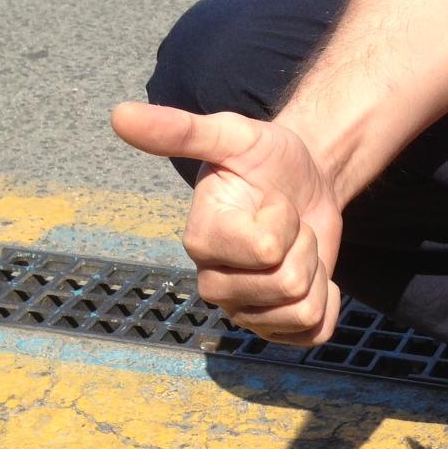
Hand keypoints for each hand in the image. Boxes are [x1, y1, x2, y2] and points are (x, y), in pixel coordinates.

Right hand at [111, 103, 343, 344]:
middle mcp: (216, 283)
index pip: (268, 249)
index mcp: (201, 241)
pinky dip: (328, 301)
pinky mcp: (275, 327)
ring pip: (303, 312)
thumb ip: (180, 130)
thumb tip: (119, 115)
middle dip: (304, 246)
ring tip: (297, 245)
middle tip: (288, 224)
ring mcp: (245, 310)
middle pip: (288, 285)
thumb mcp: (231, 134)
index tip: (272, 199)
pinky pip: (314, 333)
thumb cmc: (265, 157)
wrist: (304, 179)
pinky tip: (313, 274)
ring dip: (316, 270)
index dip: (286, 220)